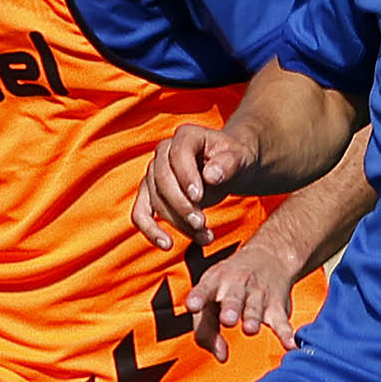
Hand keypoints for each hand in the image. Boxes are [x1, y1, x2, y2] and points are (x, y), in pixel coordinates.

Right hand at [131, 123, 256, 250]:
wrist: (228, 170)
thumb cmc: (234, 161)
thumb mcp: (240, 159)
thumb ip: (229, 163)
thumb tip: (210, 176)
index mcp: (186, 136)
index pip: (178, 154)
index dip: (185, 176)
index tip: (199, 198)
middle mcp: (164, 151)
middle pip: (162, 180)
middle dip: (181, 206)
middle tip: (202, 224)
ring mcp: (154, 172)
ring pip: (156, 200)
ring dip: (178, 223)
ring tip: (205, 237)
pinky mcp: (150, 194)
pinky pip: (140, 213)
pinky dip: (150, 230)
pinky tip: (167, 245)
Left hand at [183, 240, 307, 360]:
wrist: (269, 257)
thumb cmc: (230, 284)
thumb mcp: (211, 295)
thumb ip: (206, 328)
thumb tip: (220, 356)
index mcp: (215, 283)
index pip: (204, 290)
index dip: (198, 297)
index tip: (192, 305)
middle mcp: (237, 286)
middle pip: (233, 298)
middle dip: (230, 308)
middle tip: (227, 319)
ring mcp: (258, 295)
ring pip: (255, 308)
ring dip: (253, 318)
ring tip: (250, 329)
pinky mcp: (277, 306)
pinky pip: (282, 322)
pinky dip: (287, 333)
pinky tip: (291, 344)